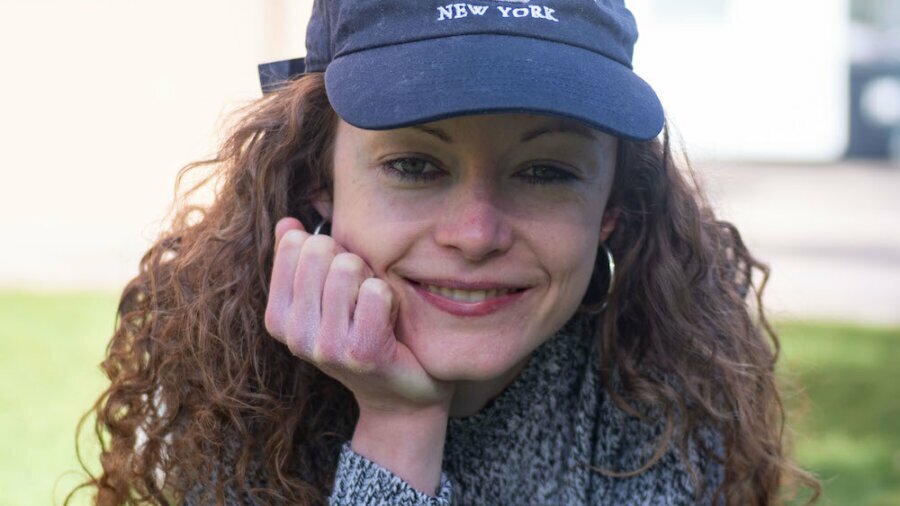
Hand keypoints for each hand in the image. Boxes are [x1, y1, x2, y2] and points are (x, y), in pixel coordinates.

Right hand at [264, 217, 454, 413]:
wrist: (401, 396)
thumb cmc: (364, 335)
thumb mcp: (324, 299)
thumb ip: (302, 261)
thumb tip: (287, 222)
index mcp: (278, 317)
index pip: (297, 244)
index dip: (329, 252)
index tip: (340, 284)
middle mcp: (295, 334)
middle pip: (321, 249)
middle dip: (350, 262)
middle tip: (361, 297)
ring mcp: (325, 345)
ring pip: (349, 267)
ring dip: (372, 281)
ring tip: (375, 311)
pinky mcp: (361, 352)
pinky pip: (377, 291)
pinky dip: (390, 299)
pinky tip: (389, 324)